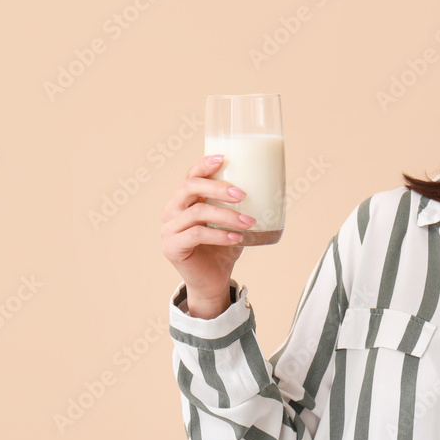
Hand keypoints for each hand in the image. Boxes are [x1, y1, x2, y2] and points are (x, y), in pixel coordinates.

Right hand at [160, 155, 255, 316]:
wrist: (213, 281)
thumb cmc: (222, 248)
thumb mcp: (232, 222)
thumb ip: (239, 206)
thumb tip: (271, 186)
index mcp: (184, 199)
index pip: (190, 175)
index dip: (205, 165)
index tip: (224, 158)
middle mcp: (172, 210)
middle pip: (190, 188)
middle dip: (218, 188)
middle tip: (242, 194)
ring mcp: (168, 229)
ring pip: (197, 213)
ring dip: (226, 215)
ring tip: (248, 221)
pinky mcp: (172, 247)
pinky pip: (196, 235)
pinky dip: (219, 235)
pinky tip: (237, 237)